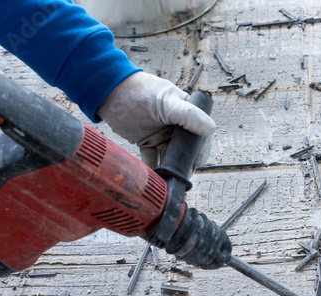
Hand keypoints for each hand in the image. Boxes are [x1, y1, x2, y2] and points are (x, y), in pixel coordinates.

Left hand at [98, 71, 215, 168]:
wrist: (109, 92)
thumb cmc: (140, 91)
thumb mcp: (166, 102)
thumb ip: (189, 115)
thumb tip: (211, 129)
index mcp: (186, 114)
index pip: (199, 136)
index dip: (199, 151)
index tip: (195, 163)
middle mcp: (176, 127)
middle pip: (186, 151)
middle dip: (184, 164)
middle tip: (180, 176)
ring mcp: (161, 135)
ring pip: (169, 157)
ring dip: (169, 169)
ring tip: (167, 180)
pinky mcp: (147, 142)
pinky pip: (152, 160)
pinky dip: (152, 169)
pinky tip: (153, 177)